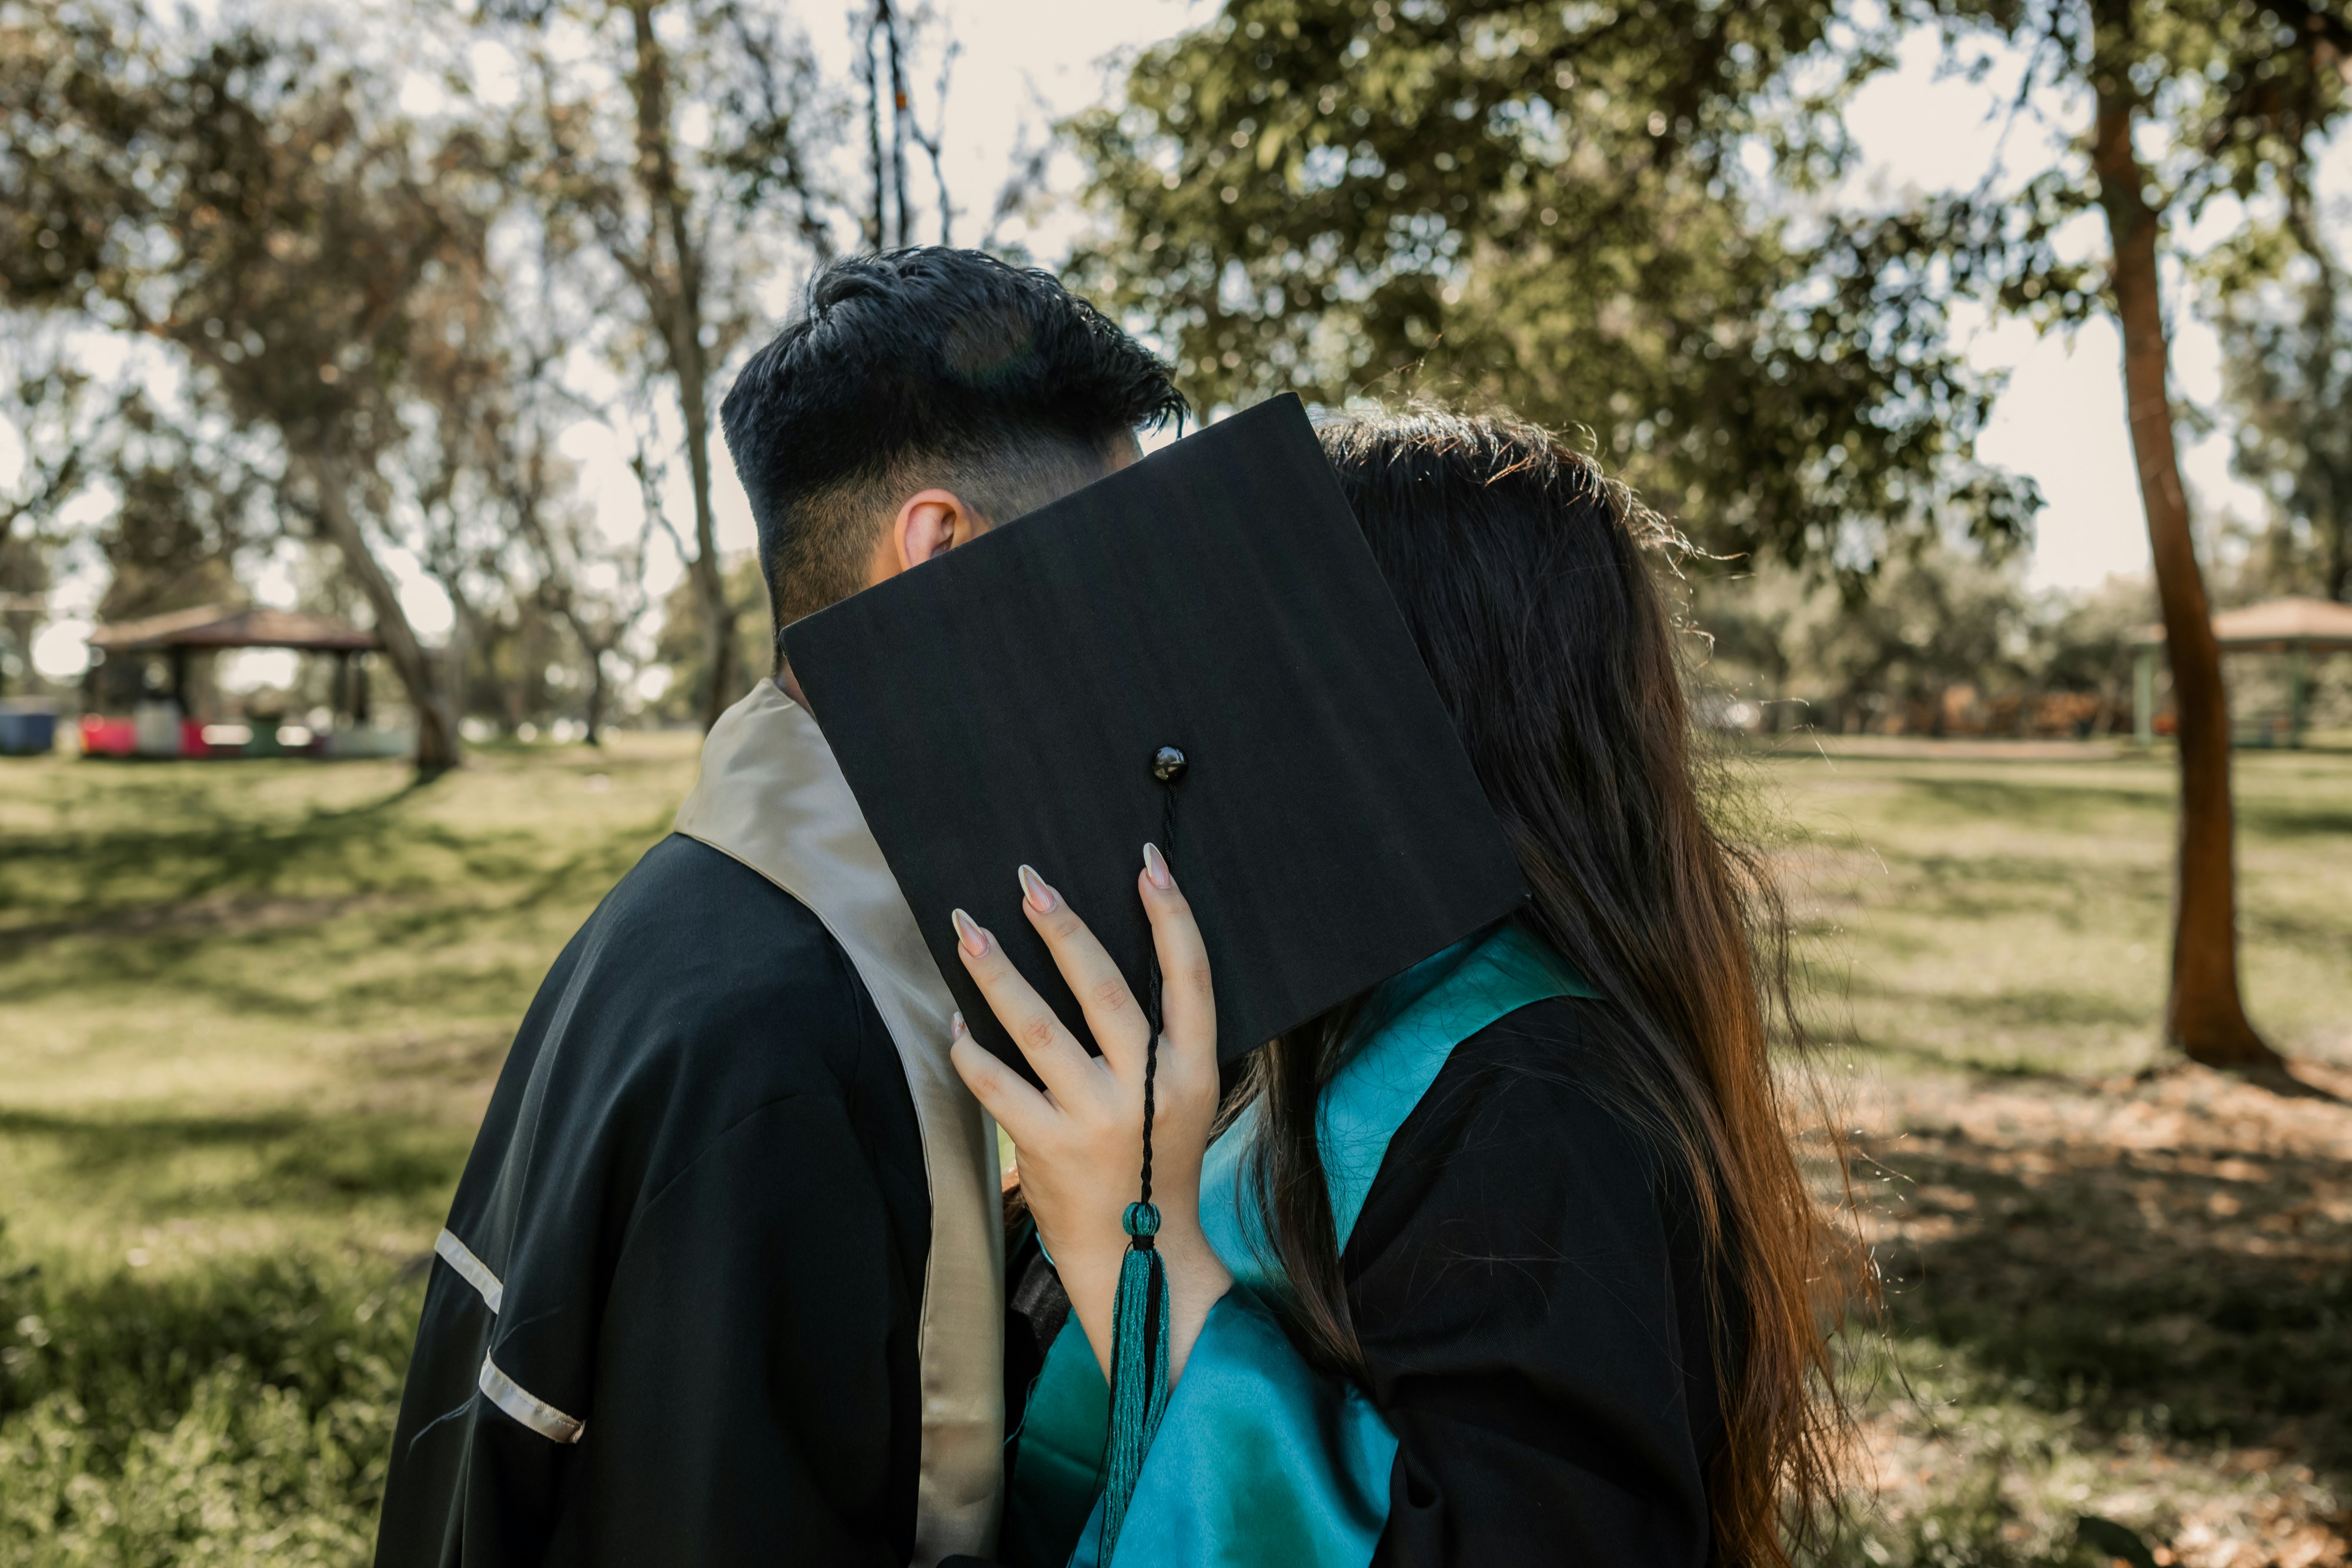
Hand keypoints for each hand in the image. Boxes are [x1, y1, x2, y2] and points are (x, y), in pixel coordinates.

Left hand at [947, 844, 1229, 1386]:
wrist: (1139, 1258)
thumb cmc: (1155, 1163)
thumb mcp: (1188, 1097)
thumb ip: (1162, 1039)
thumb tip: (1102, 958)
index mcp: (1193, 1070)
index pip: (1190, 976)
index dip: (1171, 916)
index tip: (1146, 864)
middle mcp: (1146, 1090)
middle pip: (1103, 988)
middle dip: (1062, 928)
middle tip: (1030, 882)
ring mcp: (1094, 1119)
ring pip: (1038, 1028)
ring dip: (998, 974)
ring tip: (969, 930)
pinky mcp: (1046, 1148)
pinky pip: (995, 1084)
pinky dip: (970, 1049)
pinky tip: (956, 1021)